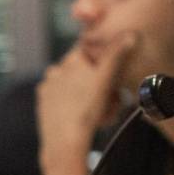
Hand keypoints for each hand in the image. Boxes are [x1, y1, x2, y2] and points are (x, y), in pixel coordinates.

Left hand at [37, 36, 134, 163]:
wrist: (64, 141)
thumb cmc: (87, 111)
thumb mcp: (105, 81)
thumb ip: (116, 55)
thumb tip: (130, 33)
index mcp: (71, 60)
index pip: (91, 51)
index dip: (105, 63)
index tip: (112, 78)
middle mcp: (56, 69)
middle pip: (84, 70)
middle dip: (98, 83)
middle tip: (110, 101)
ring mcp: (47, 86)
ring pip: (73, 84)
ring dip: (87, 94)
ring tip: (98, 113)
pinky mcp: (43, 102)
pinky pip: (62, 98)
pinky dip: (72, 103)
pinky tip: (81, 115)